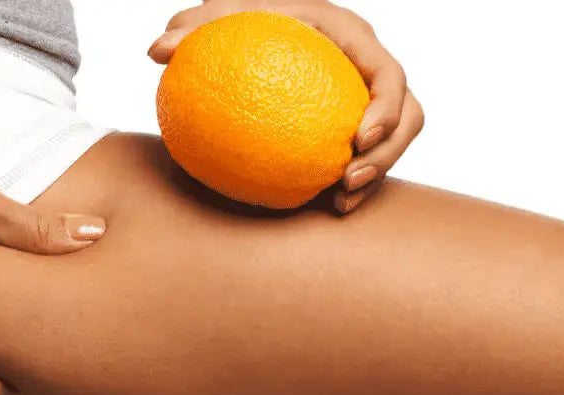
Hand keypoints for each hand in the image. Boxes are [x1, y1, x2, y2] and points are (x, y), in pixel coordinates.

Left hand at [148, 0, 423, 213]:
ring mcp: (365, 102)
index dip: (386, 108)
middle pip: (407, 116)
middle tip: (348, 178)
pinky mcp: (352, 127)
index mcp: (352, 38)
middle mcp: (367, 71)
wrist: (254, 34)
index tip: (357, 138)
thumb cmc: (240, 22)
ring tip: (340, 201)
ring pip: (393, 143)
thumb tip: (156, 51)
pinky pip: (364, 158)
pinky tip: (324, 207)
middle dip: (388, 153)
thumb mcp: (217, 17)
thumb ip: (191, 29)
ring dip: (377, 175)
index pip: (389, 74)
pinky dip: (352, 184)